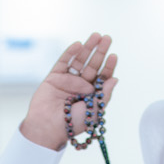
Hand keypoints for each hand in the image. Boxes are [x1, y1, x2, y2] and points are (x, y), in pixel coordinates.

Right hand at [17, 34, 119, 150]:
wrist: (49, 128)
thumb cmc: (73, 124)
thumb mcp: (94, 111)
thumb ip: (105, 94)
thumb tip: (115, 79)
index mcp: (91, 95)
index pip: (102, 77)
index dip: (108, 66)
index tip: (114, 56)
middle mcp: (80, 86)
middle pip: (92, 65)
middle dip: (100, 52)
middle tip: (107, 38)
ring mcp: (67, 81)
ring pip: (79, 61)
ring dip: (88, 48)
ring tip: (96, 36)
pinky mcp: (54, 77)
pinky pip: (63, 62)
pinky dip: (70, 53)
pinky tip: (78, 45)